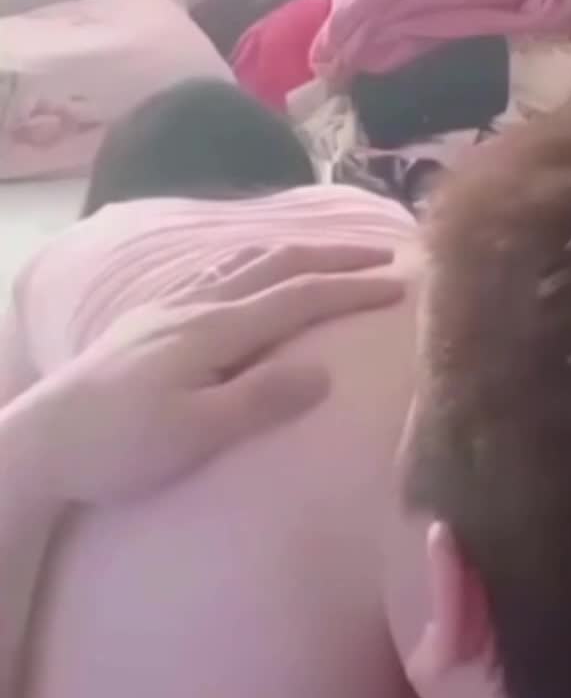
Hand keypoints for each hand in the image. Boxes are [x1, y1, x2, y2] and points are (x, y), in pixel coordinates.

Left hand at [32, 241, 404, 505]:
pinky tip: (246, 268)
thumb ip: (261, 399)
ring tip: (326, 253)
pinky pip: (216, 268)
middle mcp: (198, 303)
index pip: (301, 295)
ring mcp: (170, 304)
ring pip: (245, 258)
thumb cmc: (119, 447)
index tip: (402, 281)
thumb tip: (327, 372)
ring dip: (295, 250)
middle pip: (278, 263)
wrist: (41, 439)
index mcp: (217, 329)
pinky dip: (252, 258)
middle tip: (382, 252)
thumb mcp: (196, 435)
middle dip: (334, 255)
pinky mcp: (149, 316)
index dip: (353, 286)